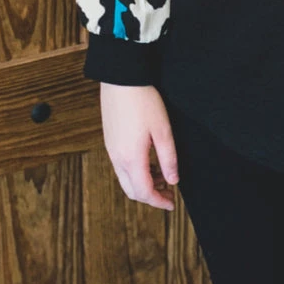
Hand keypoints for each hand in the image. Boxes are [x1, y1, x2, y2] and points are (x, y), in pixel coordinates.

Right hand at [100, 83, 178, 210]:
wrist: (121, 79)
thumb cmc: (143, 101)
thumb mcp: (163, 130)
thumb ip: (168, 158)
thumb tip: (173, 180)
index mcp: (131, 158)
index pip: (144, 192)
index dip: (159, 201)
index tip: (172, 204)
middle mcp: (117, 158)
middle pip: (132, 190)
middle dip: (151, 195)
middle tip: (169, 191)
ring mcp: (111, 150)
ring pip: (126, 179)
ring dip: (144, 183)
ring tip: (162, 175)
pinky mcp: (110, 140)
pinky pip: (121, 166)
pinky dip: (136, 172)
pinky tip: (149, 161)